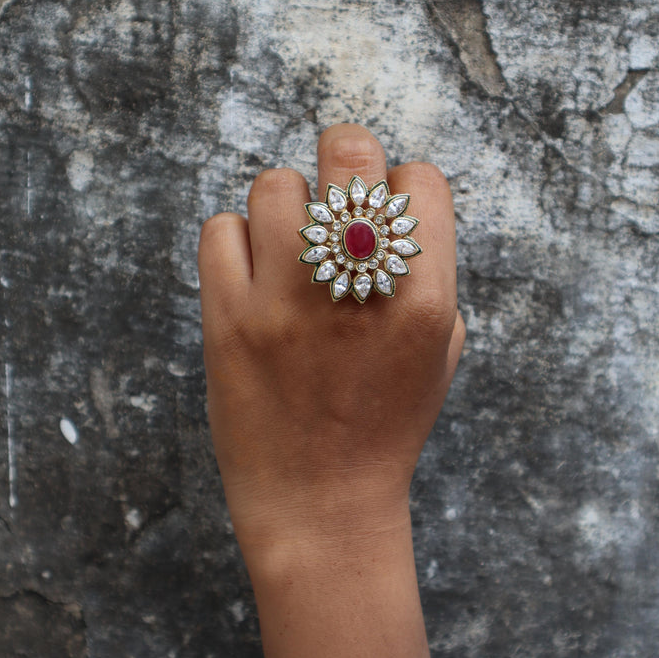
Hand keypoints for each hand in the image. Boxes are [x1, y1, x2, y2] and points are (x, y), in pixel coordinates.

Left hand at [198, 124, 465, 574]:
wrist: (321, 505)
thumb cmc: (385, 428)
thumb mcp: (438, 357)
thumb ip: (428, 279)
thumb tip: (393, 210)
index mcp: (423, 300)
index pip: (419, 182)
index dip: (402, 188)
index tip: (384, 213)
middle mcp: (356, 289)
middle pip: (348, 151)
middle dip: (345, 156)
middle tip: (334, 187)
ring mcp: (285, 301)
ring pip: (275, 184)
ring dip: (284, 206)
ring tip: (287, 248)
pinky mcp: (226, 320)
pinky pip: (220, 229)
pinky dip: (234, 243)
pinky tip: (250, 276)